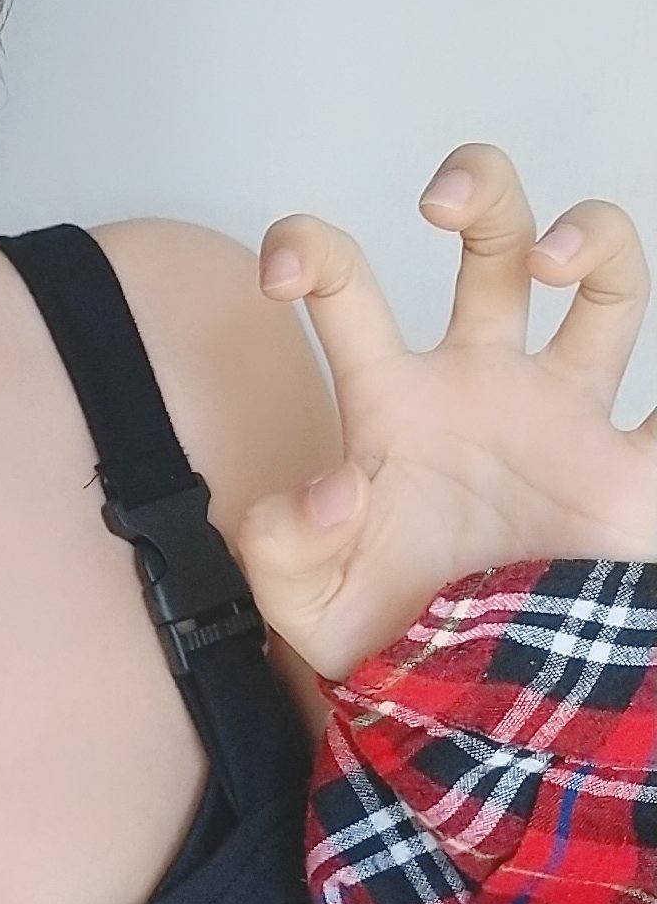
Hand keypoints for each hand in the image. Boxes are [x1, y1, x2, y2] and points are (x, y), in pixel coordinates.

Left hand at [232, 141, 656, 680]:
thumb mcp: (305, 607)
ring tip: (563, 262)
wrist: (475, 714)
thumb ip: (281, 548)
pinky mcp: (635, 480)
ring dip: (596, 236)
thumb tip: (336, 489)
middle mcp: (485, 385)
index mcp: (396, 402)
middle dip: (480, 188)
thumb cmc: (392, 641)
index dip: (309, 252)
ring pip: (608, 283)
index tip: (282, 276)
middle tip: (440, 204)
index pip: (346, 290)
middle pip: (495, 241)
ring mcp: (568, 419)